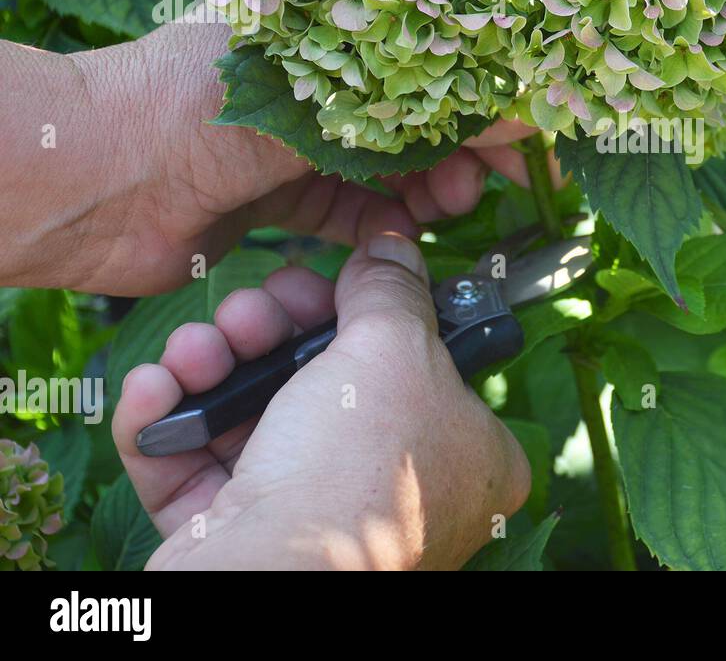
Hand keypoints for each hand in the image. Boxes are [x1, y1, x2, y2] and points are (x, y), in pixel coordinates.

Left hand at [1, 19, 549, 294]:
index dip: (480, 90)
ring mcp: (294, 146)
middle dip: (462, 146)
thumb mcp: (317, 95)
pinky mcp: (278, 203)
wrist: (88, 181)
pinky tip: (409, 233)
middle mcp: (310, 85)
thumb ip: (418, 109)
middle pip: (413, 115)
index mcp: (315, 30)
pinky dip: (384, 227)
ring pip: (389, 169)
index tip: (526, 125)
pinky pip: (351, 215)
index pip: (424, 53)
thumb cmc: (194, 106)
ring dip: (429, 188)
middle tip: (493, 175)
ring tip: (454, 202)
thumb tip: (520, 109)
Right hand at [111, 233, 530, 569]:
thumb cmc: (358, 468)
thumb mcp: (395, 348)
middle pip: (327, 379)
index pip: (427, 365)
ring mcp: (315, 518)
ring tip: (198, 349)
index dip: (374, 316)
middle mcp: (396, 492)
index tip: (337, 279)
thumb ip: (392, 290)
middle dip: (272, 329)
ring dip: (214, 365)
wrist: (273, 580)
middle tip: (252, 308)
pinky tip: (155, 388)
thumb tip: (391, 249)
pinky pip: (197, 467)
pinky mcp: (238, 540)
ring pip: (255, 414)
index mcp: (466, 455)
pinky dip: (168, 422)